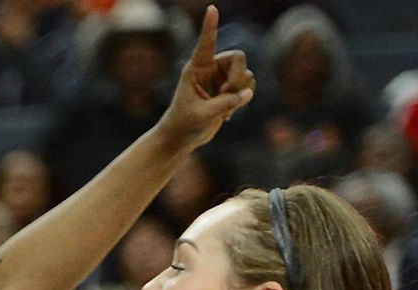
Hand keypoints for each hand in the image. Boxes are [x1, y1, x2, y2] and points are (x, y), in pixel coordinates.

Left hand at [157, 6, 255, 151]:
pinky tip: (228, 114)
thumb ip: (226, 103)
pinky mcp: (229, 90)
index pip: (205, 43)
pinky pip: (248, 86)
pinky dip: (243, 100)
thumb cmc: (184, 124)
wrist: (181, 138)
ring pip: (246, 74)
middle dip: (239, 76)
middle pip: (238, 58)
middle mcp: (210, 69)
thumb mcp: (203, 115)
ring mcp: (221, 79)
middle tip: (230, 92)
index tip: (211, 8)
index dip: (210, 26)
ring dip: (241, 90)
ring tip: (226, 108)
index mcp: (195, 68)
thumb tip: (248, 92)